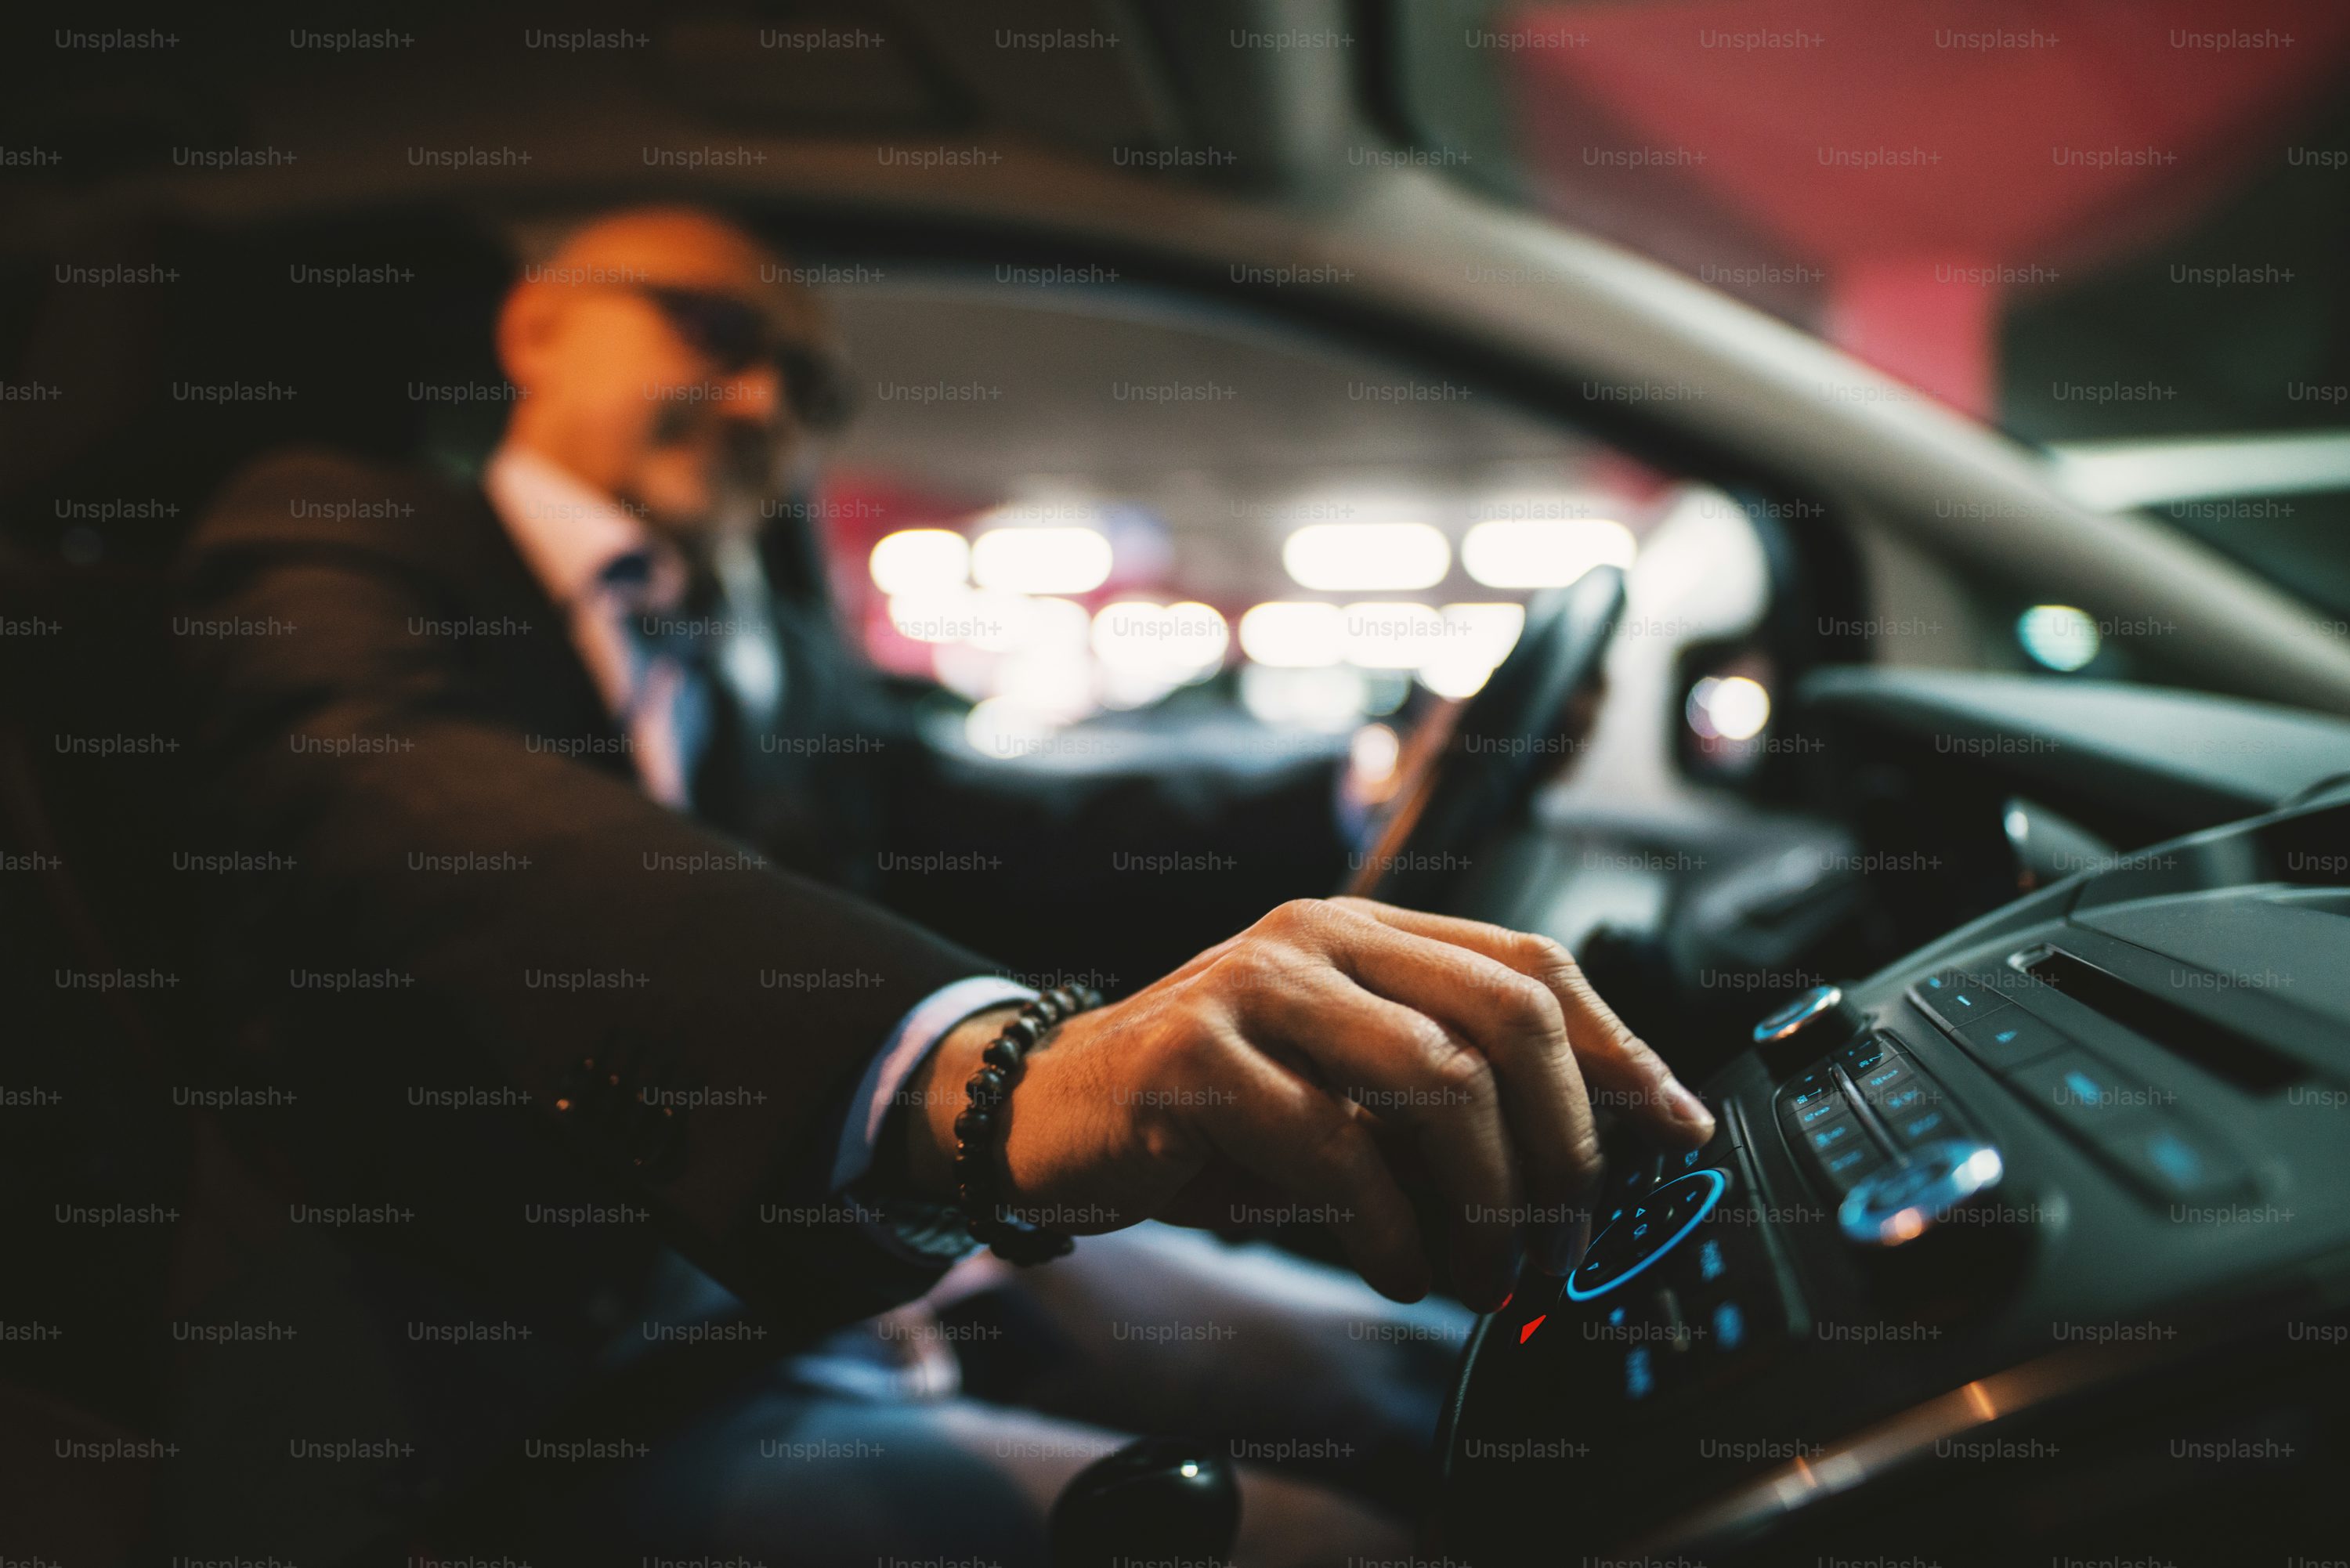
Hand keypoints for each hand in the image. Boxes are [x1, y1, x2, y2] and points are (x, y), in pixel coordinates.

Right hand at [905, 897, 1714, 1308]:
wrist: (1046, 1110)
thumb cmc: (1213, 1110)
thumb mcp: (1339, 1088)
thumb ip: (1440, 1098)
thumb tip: (1594, 1165)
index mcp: (1366, 928)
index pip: (1532, 963)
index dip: (1621, 1049)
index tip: (1676, 1130)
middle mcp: (1317, 933)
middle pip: (1506, 1013)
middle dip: (1565, 1140)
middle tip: (1568, 1235)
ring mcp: (1252, 983)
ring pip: (1435, 1077)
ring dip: (1488, 1197)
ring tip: (1487, 1270)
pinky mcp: (1192, 1054)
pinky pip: (1335, 1145)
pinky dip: (1391, 1230)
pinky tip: (1400, 1273)